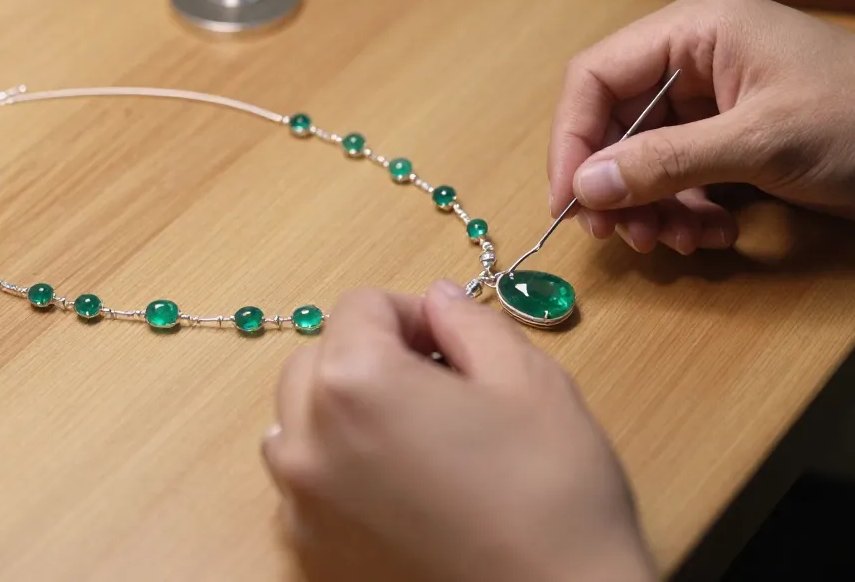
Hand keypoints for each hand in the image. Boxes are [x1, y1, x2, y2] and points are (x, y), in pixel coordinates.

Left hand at [262, 282, 655, 581]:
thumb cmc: (551, 495)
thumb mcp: (529, 380)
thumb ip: (470, 323)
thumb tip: (437, 302)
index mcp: (356, 384)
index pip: (360, 306)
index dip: (413, 313)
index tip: (453, 341)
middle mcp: (308, 442)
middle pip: (318, 359)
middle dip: (373, 355)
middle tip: (441, 382)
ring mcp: (303, 505)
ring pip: (302, 422)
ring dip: (348, 410)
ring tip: (420, 435)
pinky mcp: (315, 552)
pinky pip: (309, 482)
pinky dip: (342, 467)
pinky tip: (406, 487)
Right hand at [549, 0, 854, 253]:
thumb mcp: (761, 143)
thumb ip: (666, 163)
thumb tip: (585, 187)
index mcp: (697, 27)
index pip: (596, 76)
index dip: (572, 141)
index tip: (570, 204)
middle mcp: (698, 54)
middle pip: (617, 121)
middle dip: (616, 184)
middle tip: (627, 238)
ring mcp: (718, 96)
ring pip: (647, 156)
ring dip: (653, 206)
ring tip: (678, 243)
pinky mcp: (738, 134)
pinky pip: (684, 174)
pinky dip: (688, 210)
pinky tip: (714, 236)